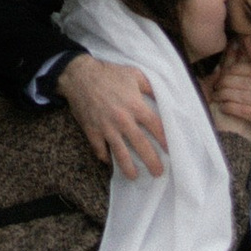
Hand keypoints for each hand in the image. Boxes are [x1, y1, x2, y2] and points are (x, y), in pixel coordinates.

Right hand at [58, 55, 167, 180]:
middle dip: (151, 161)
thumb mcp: (134, 74)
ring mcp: (106, 128)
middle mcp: (123, 120)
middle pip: (141, 145)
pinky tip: (110, 162)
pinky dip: (105, 158)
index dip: (165, 140)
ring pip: (120, 153)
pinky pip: (100, 150)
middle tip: (158, 172)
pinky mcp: (92, 131)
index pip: (155, 127)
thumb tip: (164, 97)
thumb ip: (150, 86)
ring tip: (134, 176)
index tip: (170, 150)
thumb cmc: (109, 74)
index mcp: (135, 105)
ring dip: (128, 167)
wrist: (79, 75)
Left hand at [209, 59, 250, 155]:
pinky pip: (245, 110)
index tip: (221, 73)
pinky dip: (232, 107)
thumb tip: (231, 51)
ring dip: (226, 95)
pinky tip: (223, 106)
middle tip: (215, 85)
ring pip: (244, 96)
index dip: (234, 70)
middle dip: (227, 83)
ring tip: (216, 95)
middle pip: (247, 82)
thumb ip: (250, 76)